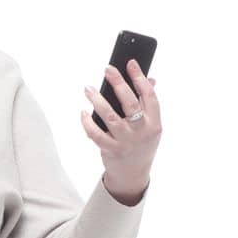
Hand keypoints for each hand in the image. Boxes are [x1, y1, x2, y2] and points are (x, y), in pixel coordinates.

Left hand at [81, 58, 161, 201]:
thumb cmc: (141, 144)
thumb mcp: (150, 126)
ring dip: (97, 101)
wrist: (133, 174)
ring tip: (88, 89)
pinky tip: (83, 113)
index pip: (149, 96)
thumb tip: (149, 79)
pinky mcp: (111, 150)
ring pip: (110, 117)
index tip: (130, 63)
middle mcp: (141, 132)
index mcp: (154, 123)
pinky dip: (87, 123)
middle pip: (130, 103)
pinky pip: (96, 134)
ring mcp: (126, 142)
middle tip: (108, 69)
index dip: (140, 78)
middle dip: (118, 83)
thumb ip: (148, 104)